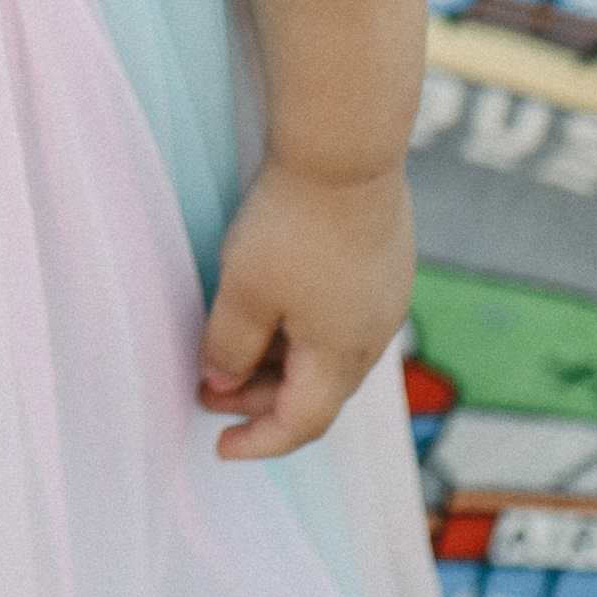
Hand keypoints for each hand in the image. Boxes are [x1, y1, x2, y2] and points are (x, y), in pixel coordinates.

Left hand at [198, 161, 414, 458]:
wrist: (345, 149)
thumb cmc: (291, 223)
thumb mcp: (243, 291)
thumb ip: (229, 346)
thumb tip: (220, 383)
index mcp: (341, 357)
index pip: (301, 424)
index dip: (258, 441)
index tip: (220, 447)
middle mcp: (374, 336)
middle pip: (317, 391)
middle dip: (260, 398)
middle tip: (209, 388)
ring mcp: (386, 297)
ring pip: (331, 352)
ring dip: (282, 362)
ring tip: (235, 348)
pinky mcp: (386, 262)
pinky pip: (344, 316)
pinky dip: (305, 328)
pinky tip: (277, 304)